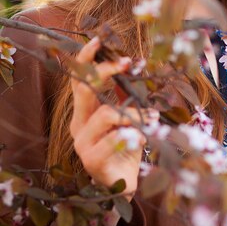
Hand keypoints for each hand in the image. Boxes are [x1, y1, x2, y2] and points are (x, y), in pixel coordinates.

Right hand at [70, 37, 149, 200]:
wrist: (125, 185)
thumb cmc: (126, 147)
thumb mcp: (128, 117)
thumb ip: (127, 96)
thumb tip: (135, 66)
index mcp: (83, 113)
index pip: (79, 80)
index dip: (86, 59)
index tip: (99, 40)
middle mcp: (77, 125)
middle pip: (84, 90)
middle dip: (106, 72)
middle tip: (127, 62)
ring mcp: (82, 143)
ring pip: (105, 114)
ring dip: (132, 112)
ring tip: (149, 118)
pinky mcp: (92, 160)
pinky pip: (115, 138)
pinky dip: (135, 133)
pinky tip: (144, 137)